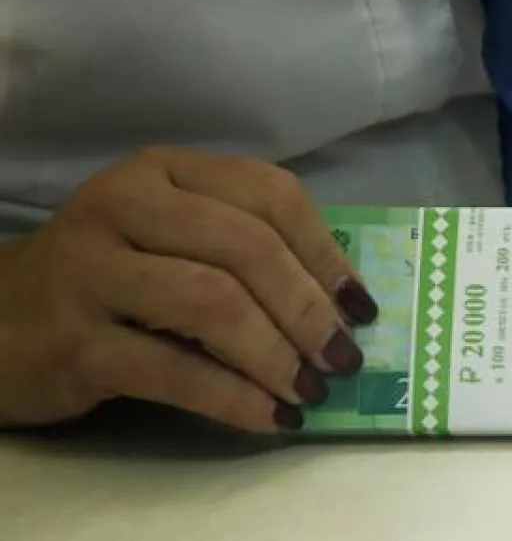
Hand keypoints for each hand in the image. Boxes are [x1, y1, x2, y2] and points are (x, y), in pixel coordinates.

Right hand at [0, 147, 378, 432]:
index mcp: (164, 171)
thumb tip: (342, 301)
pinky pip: (174, 369)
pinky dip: (234, 397)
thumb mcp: (170, 236)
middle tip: (344, 356)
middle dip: (309, 307)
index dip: (326, 250)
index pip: (269, 193)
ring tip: (311, 388)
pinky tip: (269, 416)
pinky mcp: (73, 341)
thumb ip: (242, 245)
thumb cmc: (110, 276)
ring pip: (213, 304)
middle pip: (247, 247)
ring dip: (277, 353)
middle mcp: (124, 205)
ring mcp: (91, 270)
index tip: (361, 304)